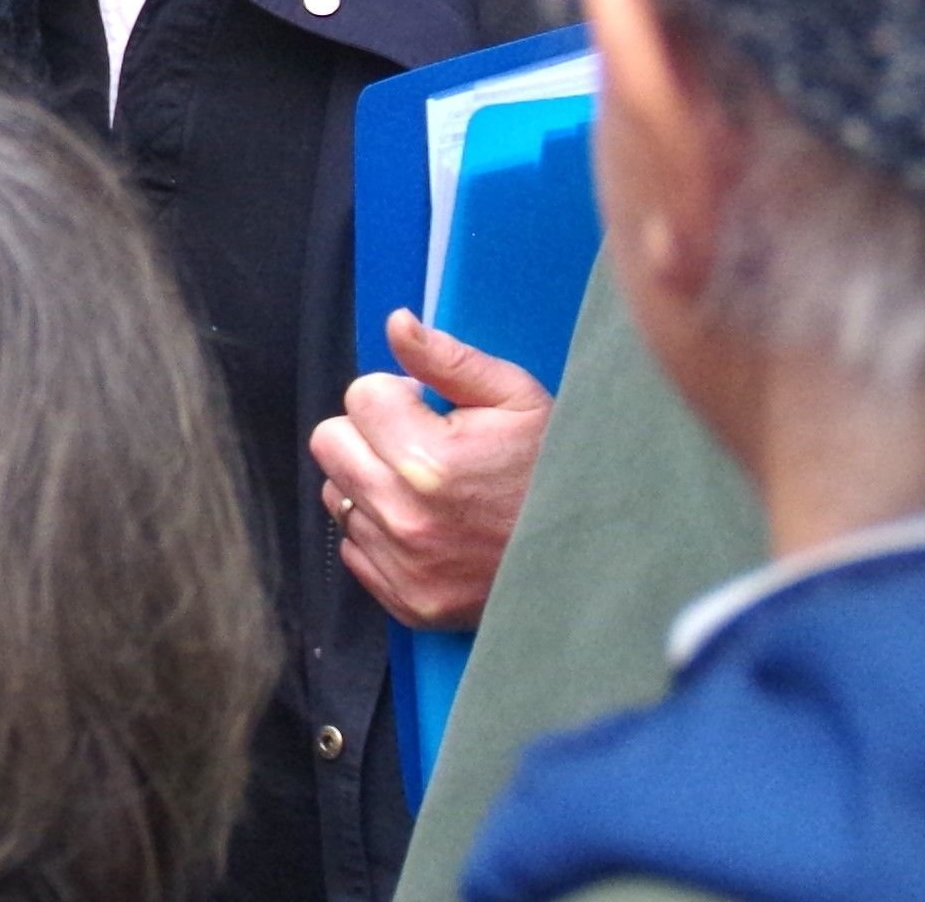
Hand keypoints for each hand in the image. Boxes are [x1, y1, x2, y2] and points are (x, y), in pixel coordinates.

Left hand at [310, 309, 549, 631]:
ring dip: (369, 481)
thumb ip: (448, 359)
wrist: (594, 561)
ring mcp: (402, 565)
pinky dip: (379, 532)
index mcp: (427, 459)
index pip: (360, 396)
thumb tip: (396, 324)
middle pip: (330, 443)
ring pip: (336, 494)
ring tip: (426, 486)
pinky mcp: (406, 600)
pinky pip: (355, 548)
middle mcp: (404, 516)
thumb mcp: (517, 399)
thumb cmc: (555, 472)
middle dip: (368, 432)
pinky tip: (427, 525)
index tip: (427, 411)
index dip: (395, 394)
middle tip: (416, 442)